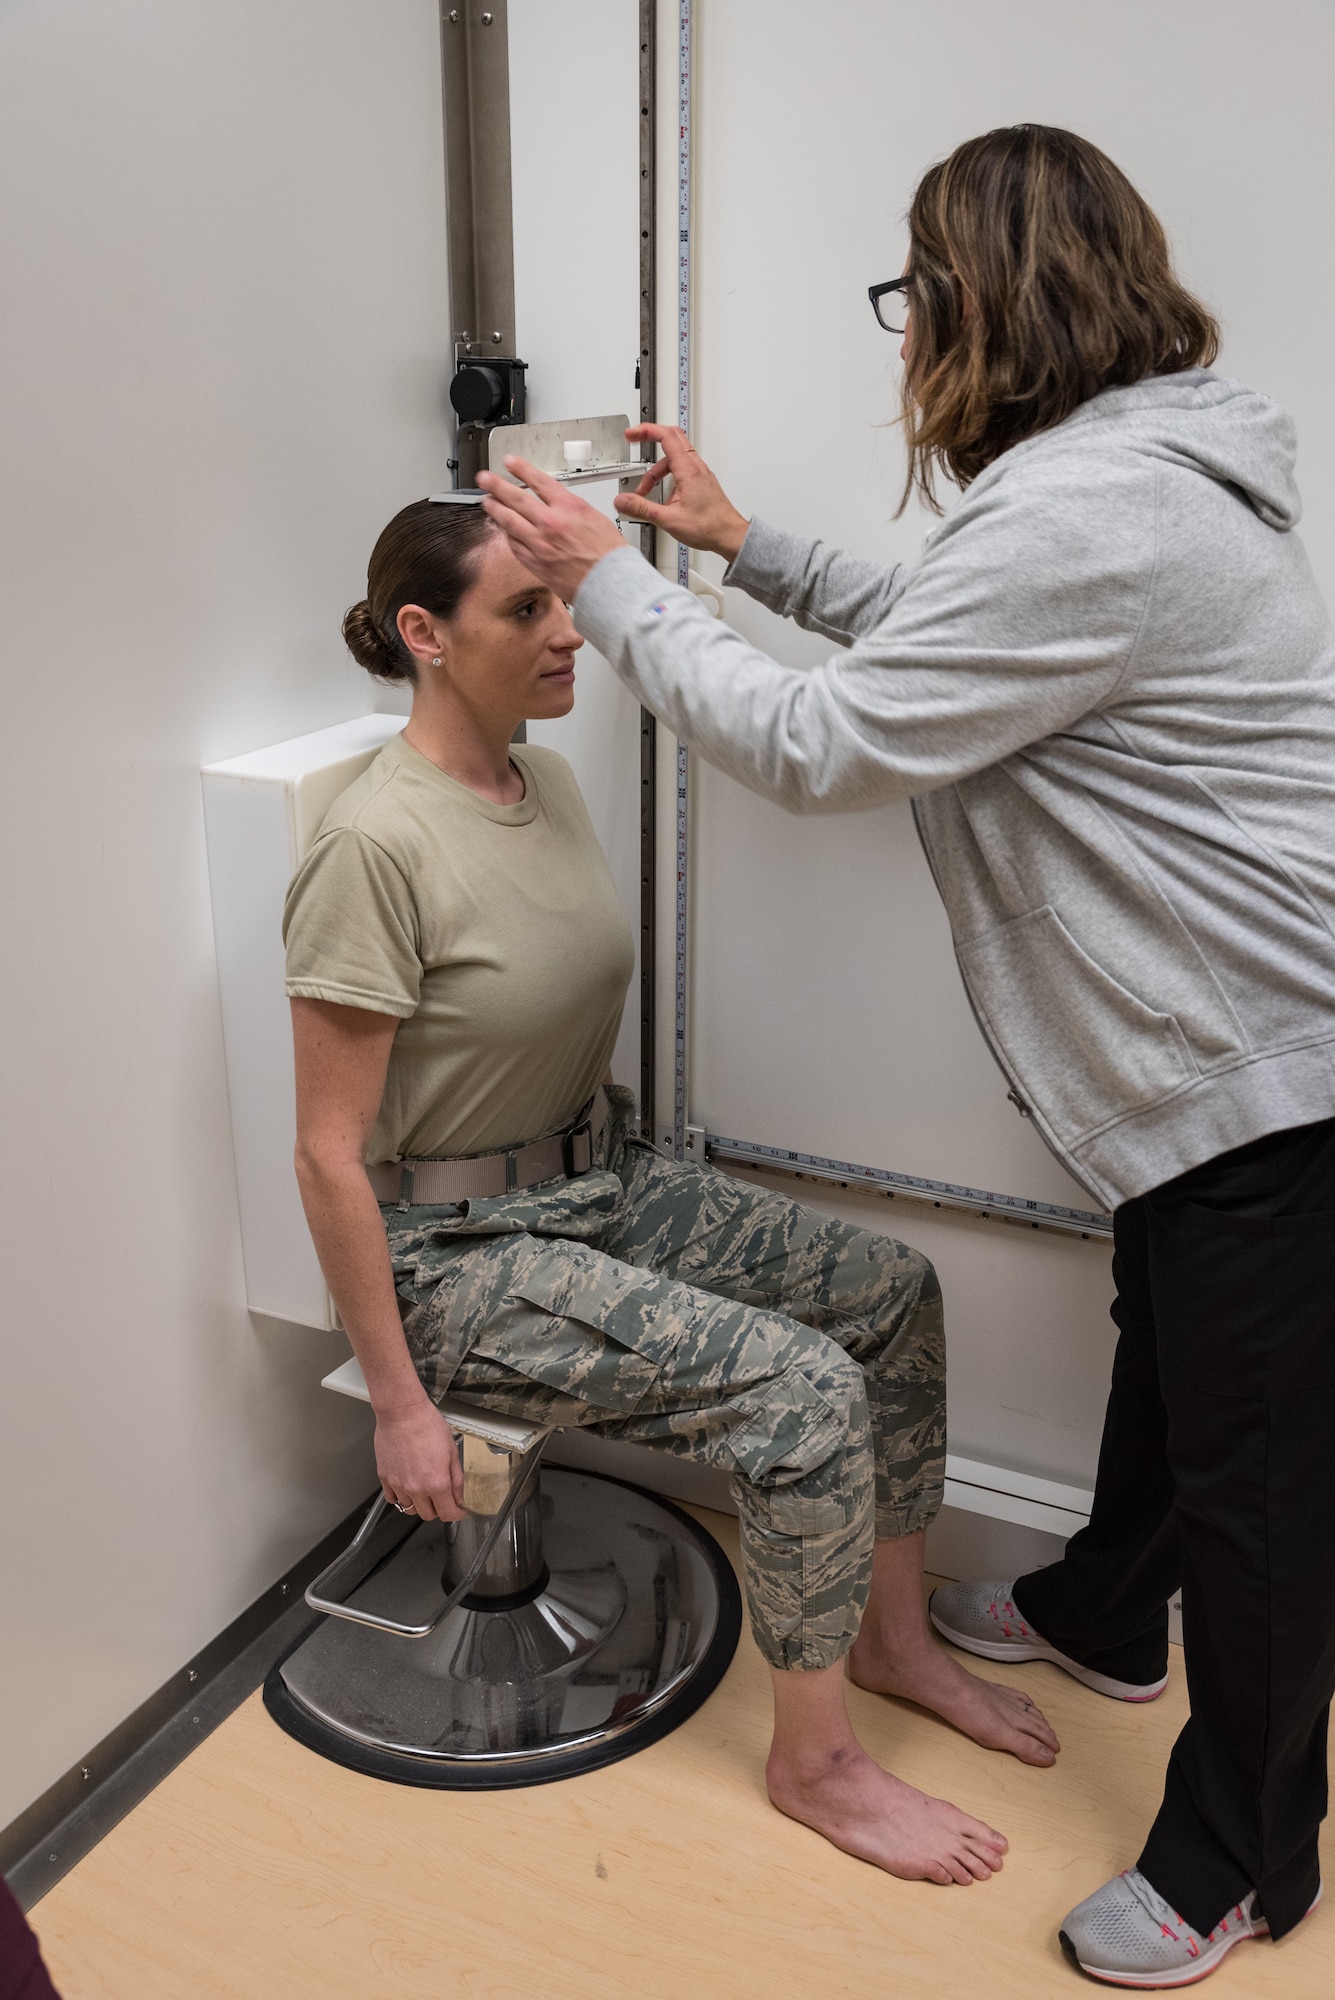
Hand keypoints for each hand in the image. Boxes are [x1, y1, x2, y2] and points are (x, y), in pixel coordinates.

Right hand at [375, 1400, 465, 1522]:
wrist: (402, 1412)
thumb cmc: (426, 1424)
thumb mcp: (451, 1451)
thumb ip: (456, 1478)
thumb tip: (458, 1496)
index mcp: (436, 1483)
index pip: (448, 1514)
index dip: (457, 1514)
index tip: (459, 1510)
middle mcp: (416, 1488)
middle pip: (428, 1515)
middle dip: (439, 1510)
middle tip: (442, 1498)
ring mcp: (398, 1485)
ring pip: (409, 1509)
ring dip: (419, 1504)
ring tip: (424, 1490)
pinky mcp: (385, 1478)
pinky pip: (393, 1499)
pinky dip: (401, 1498)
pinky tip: (407, 1487)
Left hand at [477, 458, 626, 600]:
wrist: (611, 583)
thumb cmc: (609, 554)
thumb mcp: (594, 517)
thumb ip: (569, 507)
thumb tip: (552, 501)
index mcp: (569, 507)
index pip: (538, 481)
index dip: (520, 469)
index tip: (509, 462)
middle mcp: (551, 523)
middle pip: (516, 499)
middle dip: (496, 485)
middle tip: (483, 478)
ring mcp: (541, 544)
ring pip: (509, 522)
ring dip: (494, 510)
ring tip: (486, 502)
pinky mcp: (536, 564)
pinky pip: (515, 546)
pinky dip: (507, 535)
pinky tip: (503, 530)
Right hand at [613, 424, 749, 561]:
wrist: (730, 536)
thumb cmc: (710, 527)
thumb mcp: (669, 520)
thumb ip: (642, 508)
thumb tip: (622, 501)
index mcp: (688, 471)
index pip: (666, 437)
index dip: (646, 431)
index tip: (632, 434)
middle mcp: (696, 468)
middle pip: (672, 439)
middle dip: (650, 438)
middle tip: (635, 441)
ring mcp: (700, 474)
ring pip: (674, 459)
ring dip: (656, 471)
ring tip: (645, 492)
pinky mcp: (702, 482)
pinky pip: (681, 470)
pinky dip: (667, 477)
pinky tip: (663, 498)